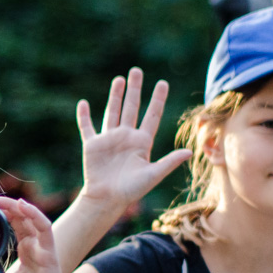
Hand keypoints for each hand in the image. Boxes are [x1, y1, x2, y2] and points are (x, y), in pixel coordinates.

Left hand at [0, 196, 76, 272]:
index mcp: (27, 251)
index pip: (16, 225)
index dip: (4, 213)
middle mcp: (36, 247)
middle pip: (23, 218)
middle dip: (7, 206)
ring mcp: (44, 248)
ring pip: (33, 218)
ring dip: (17, 206)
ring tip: (1, 199)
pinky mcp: (50, 254)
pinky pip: (45, 229)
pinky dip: (34, 215)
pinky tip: (22, 206)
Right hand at [76, 69, 191, 212]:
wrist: (107, 200)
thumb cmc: (131, 191)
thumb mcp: (153, 175)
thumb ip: (169, 162)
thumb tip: (190, 152)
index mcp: (142, 142)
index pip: (152, 115)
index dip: (157, 99)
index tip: (163, 83)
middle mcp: (126, 137)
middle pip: (132, 107)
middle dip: (135, 89)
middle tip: (136, 71)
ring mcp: (109, 139)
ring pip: (113, 112)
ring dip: (115, 96)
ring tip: (119, 79)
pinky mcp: (92, 145)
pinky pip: (87, 127)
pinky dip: (84, 116)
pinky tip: (83, 103)